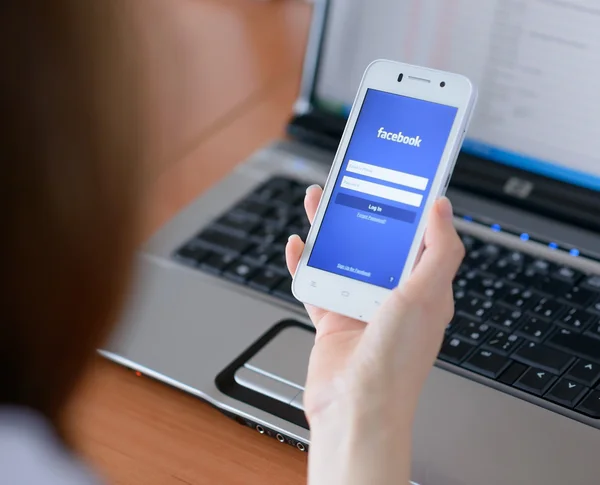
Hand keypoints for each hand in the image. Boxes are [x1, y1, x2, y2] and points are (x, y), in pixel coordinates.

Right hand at [286, 185, 464, 484]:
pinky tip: (298, 247)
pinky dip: (305, 264)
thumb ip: (439, 250)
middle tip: (348, 184)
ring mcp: (361, 309)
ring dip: (330, 231)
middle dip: (360, 212)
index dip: (408, 210)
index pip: (419, 239)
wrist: (355, 409)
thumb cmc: (394, 364)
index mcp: (424, 291)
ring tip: (319, 203)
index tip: (397, 182)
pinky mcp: (333, 320)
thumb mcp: (426, 296)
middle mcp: (394, 298)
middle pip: (374, 243)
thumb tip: (442, 209)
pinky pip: (317, 284)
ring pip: (342, 258)